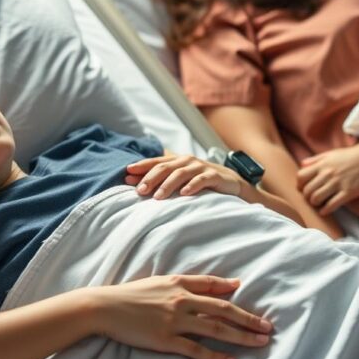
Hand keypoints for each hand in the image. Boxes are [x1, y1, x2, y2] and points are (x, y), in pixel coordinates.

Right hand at [87, 275, 272, 358]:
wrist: (105, 307)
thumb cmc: (132, 294)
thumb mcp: (160, 281)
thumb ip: (188, 283)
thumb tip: (216, 284)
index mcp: (179, 284)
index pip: (215, 288)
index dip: (238, 297)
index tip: (257, 306)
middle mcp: (181, 301)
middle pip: (223, 310)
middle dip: (249, 319)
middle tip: (268, 328)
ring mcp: (175, 321)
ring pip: (216, 329)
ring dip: (241, 336)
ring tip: (260, 342)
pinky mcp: (166, 340)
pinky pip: (196, 349)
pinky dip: (215, 355)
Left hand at [126, 154, 243, 199]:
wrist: (230, 183)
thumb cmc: (200, 181)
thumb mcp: (180, 179)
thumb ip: (160, 179)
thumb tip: (132, 182)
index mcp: (177, 160)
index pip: (156, 161)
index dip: (141, 166)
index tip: (127, 173)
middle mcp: (187, 161)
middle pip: (165, 167)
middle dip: (151, 178)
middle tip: (140, 191)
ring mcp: (200, 167)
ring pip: (180, 173)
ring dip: (168, 185)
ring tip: (158, 197)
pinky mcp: (214, 176)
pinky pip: (201, 179)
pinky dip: (192, 186)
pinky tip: (184, 194)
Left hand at [296, 137, 358, 215]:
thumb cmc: (351, 155)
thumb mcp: (331, 153)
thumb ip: (315, 159)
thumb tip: (301, 165)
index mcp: (322, 164)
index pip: (301, 176)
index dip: (300, 185)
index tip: (304, 188)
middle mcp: (328, 174)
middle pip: (307, 190)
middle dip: (307, 197)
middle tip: (312, 198)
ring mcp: (338, 183)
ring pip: (317, 198)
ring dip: (315, 204)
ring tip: (319, 204)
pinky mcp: (349, 192)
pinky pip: (332, 205)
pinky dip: (325, 210)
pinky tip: (325, 210)